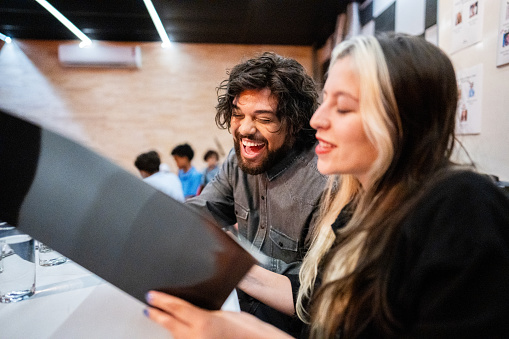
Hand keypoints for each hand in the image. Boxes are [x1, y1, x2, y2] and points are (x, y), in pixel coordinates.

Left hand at [144, 291, 292, 338]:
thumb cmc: (249, 331)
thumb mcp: (226, 313)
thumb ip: (206, 311)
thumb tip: (194, 308)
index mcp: (204, 322)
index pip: (176, 308)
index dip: (161, 301)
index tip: (151, 296)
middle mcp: (197, 337)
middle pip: (170, 324)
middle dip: (158, 314)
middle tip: (148, 307)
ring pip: (175, 336)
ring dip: (168, 326)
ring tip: (160, 317)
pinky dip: (179, 336)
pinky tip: (178, 331)